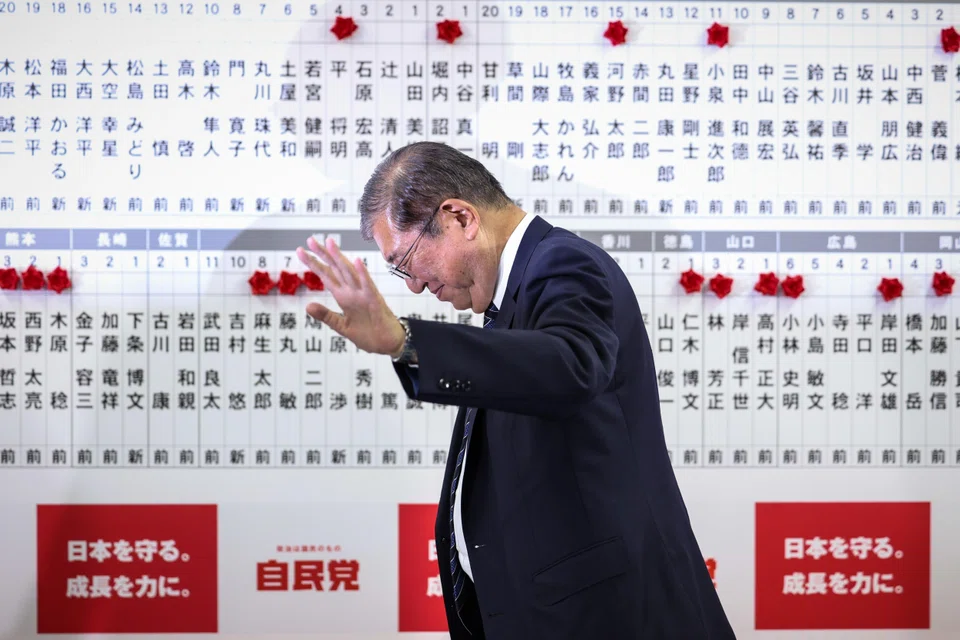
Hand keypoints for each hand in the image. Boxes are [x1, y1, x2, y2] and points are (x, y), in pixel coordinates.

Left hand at [296, 236, 405, 356]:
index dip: (314, 263)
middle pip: (336, 269)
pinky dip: (363, 273)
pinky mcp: (374, 301)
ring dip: (340, 258)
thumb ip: (326, 316)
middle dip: (323, 254)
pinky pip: (367, 286)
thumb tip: (307, 306)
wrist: (387, 344)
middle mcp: (352, 291)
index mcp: (343, 296)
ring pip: (350, 273)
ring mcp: (363, 294)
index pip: (326, 276)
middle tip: (310, 240)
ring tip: (330, 243)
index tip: (300, 251)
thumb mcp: (341, 327)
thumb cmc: (368, 334)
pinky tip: (357, 261)